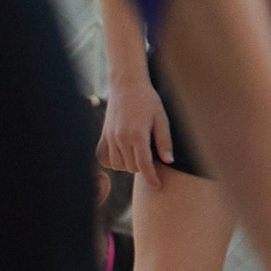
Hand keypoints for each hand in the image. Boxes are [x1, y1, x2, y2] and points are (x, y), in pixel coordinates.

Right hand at [99, 72, 172, 190]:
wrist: (126, 85)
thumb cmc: (147, 99)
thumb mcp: (161, 118)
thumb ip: (164, 141)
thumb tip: (168, 161)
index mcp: (137, 134)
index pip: (144, 165)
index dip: (152, 178)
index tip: (157, 186)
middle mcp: (121, 138)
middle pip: (132, 167)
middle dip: (143, 167)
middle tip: (151, 156)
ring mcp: (110, 137)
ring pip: (118, 165)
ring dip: (129, 165)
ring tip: (138, 153)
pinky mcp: (103, 135)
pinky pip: (104, 159)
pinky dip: (113, 161)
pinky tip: (122, 155)